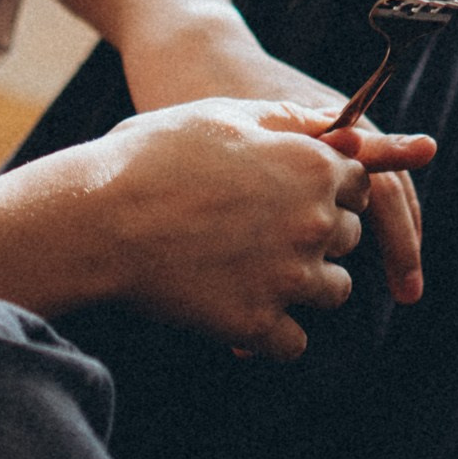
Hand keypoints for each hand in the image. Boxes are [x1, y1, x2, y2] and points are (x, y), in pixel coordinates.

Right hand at [90, 97, 431, 359]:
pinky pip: (293, 344)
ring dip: (304, 286)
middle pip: (348, 238)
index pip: (360, 185)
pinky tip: (240, 312)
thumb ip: (289, 121)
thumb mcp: (224, 115)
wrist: (97, 218)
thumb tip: (343, 127)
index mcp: (312, 167)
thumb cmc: (153, 156)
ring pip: (333, 291)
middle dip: (316, 235)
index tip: (290, 193)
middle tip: (260, 231)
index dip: (327, 189)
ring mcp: (288, 277)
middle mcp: (313, 222)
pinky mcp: (256, 324)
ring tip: (254, 272)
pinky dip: (272, 334)